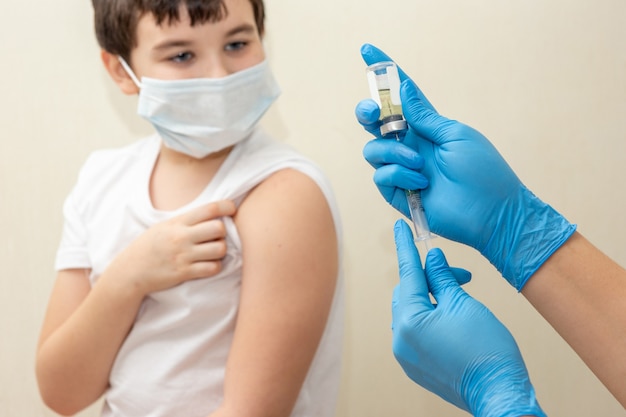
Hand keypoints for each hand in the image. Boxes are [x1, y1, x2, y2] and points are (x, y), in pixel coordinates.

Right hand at [107, 200, 236, 295]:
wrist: (131, 270)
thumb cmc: (150, 246)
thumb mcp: (165, 226)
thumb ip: (187, 220)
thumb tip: (214, 212)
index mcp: (178, 221)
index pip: (210, 208)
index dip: (227, 206)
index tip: (232, 209)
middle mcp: (182, 237)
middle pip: (219, 228)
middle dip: (223, 232)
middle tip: (217, 237)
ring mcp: (184, 255)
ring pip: (220, 249)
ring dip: (221, 251)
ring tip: (213, 252)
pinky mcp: (184, 272)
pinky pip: (212, 268)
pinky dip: (215, 266)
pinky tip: (208, 265)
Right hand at [357, 43, 575, 289]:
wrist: (492, 212)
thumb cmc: (484, 172)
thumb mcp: (456, 134)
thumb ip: (425, 116)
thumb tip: (403, 90)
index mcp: (426, 128)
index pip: (400, 97)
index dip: (385, 75)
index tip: (367, 51)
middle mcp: (411, 146)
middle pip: (375, 123)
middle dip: (368, 113)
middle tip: (373, 113)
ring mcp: (403, 169)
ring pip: (374, 150)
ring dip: (394, 153)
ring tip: (419, 165)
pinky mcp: (398, 192)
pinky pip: (381, 175)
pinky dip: (398, 175)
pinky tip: (420, 183)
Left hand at [392, 220, 545, 416]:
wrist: (499, 393)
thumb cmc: (487, 351)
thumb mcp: (464, 304)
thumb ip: (442, 278)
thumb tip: (432, 259)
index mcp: (410, 321)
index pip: (408, 274)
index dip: (406, 247)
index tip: (400, 227)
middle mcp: (401, 339)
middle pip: (408, 293)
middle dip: (431, 279)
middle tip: (459, 276)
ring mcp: (406, 355)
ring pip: (412, 311)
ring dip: (431, 298)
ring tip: (460, 296)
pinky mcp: (416, 365)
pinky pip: (415, 331)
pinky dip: (430, 317)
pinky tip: (451, 316)